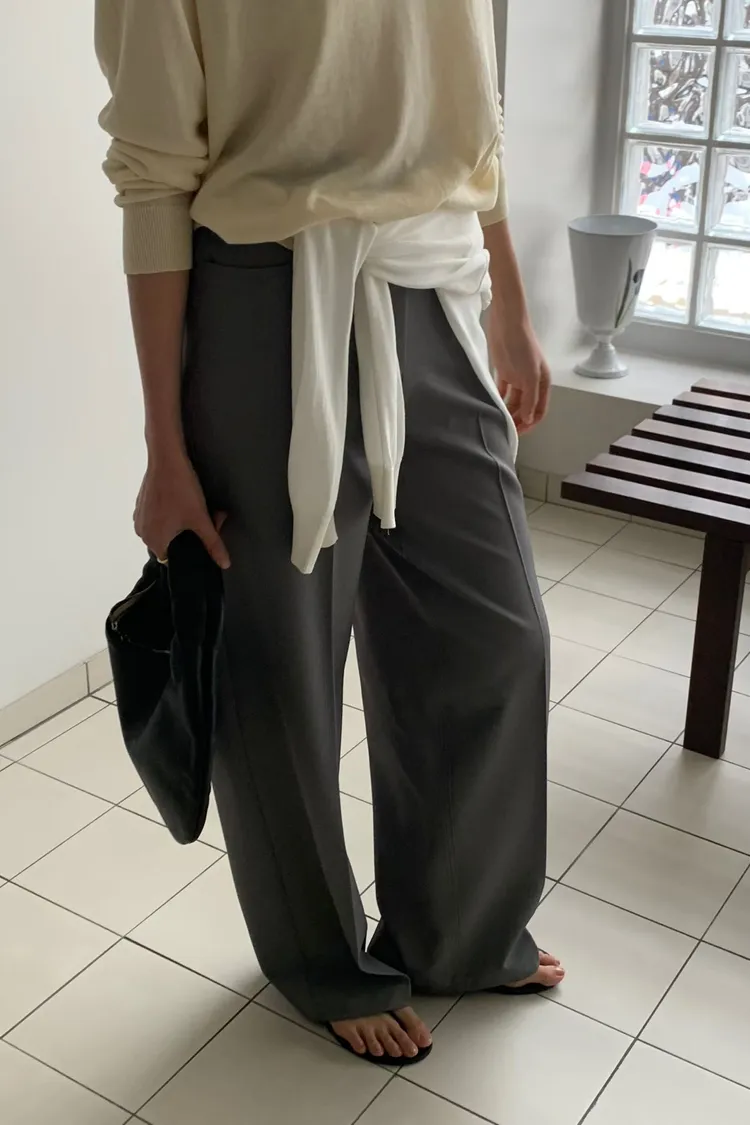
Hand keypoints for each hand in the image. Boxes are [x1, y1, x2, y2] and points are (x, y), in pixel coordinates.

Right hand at [134, 452, 230, 568]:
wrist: (166, 459)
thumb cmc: (182, 491)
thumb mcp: (200, 519)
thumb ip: (213, 543)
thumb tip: (225, 565)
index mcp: (154, 542)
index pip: (173, 559)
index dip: (189, 550)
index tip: (201, 536)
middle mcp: (142, 533)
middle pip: (169, 543)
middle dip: (187, 535)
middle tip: (204, 519)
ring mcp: (139, 518)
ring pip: (163, 529)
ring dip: (179, 523)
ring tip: (194, 509)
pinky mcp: (140, 504)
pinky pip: (156, 517)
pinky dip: (168, 514)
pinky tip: (181, 501)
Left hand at [487, 310, 550, 434]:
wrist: (507, 322)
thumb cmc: (522, 347)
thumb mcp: (530, 375)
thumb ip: (530, 399)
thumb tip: (528, 419)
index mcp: (542, 383)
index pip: (538, 410)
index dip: (529, 423)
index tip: (517, 434)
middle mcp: (531, 382)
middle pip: (525, 408)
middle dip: (517, 420)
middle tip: (504, 431)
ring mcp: (517, 377)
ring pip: (513, 401)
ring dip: (507, 412)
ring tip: (497, 422)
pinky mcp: (504, 371)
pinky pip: (502, 391)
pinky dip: (498, 400)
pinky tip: (491, 407)